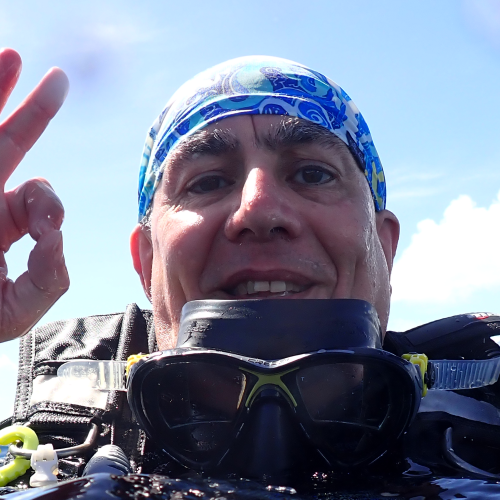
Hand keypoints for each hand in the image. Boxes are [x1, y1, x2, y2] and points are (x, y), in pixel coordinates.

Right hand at [0, 48, 69, 341]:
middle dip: (32, 113)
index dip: (48, 204)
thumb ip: (50, 280)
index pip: (36, 197)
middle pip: (8, 146)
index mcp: (0, 227)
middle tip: (60, 79)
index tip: (43, 231)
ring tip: (11, 54)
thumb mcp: (13, 313)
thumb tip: (57, 236)